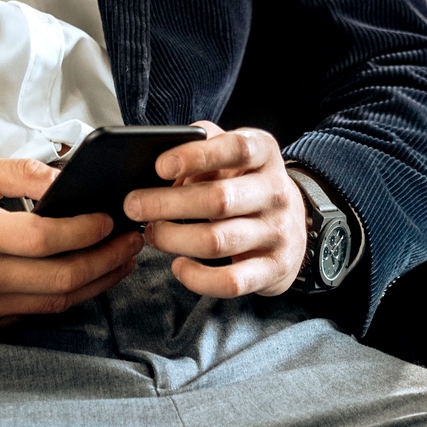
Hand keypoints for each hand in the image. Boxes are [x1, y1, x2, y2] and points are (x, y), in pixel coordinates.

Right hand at [0, 154, 142, 335]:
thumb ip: (17, 173)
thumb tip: (66, 177)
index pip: (44, 238)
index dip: (85, 230)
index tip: (112, 218)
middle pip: (59, 280)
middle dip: (105, 261)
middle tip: (132, 242)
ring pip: (51, 304)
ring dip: (93, 283)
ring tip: (118, 260)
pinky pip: (29, 313)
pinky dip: (60, 296)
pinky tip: (80, 276)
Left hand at [122, 121, 305, 297]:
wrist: (293, 225)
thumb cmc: (245, 183)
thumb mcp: (231, 155)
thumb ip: (200, 145)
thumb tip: (159, 162)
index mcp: (265, 154)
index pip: (236, 149)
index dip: (197, 156)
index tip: (160, 166)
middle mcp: (276, 192)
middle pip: (219, 199)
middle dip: (166, 204)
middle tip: (133, 205)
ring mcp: (277, 233)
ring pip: (217, 241)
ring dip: (173, 239)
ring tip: (151, 233)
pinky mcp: (272, 269)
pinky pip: (230, 281)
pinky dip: (198, 278)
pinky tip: (178, 266)